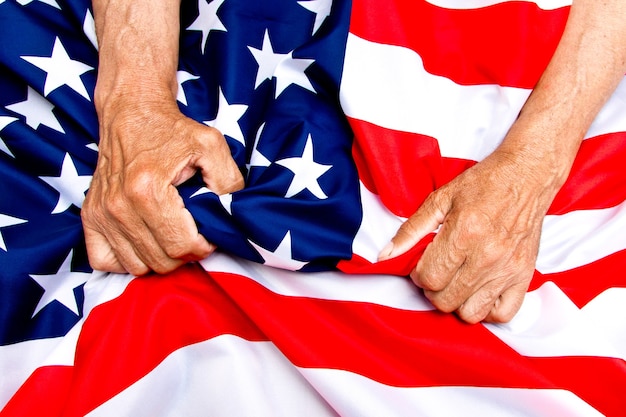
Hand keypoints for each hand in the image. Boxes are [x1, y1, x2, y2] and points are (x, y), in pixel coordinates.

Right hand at [82, 91, 243, 274]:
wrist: (131, 111)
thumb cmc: (171, 128)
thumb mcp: (211, 145)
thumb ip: (228, 181)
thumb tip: (230, 215)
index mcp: (148, 190)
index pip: (181, 246)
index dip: (204, 247)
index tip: (208, 233)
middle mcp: (119, 206)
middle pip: (161, 261)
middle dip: (185, 253)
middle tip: (193, 233)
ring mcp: (101, 213)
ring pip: (136, 266)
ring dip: (159, 257)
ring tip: (171, 234)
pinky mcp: (90, 216)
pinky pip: (105, 261)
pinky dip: (126, 259)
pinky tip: (144, 240)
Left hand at [379, 148, 555, 323]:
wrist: (526, 176)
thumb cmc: (483, 184)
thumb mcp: (440, 199)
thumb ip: (411, 230)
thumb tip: (385, 255)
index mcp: (463, 235)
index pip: (429, 279)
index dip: (419, 275)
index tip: (424, 263)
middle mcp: (487, 256)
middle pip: (446, 300)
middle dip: (433, 289)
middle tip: (438, 271)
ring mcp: (507, 270)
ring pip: (471, 313)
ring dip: (457, 302)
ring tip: (456, 281)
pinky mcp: (524, 276)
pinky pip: (503, 314)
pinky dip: (487, 309)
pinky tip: (479, 290)